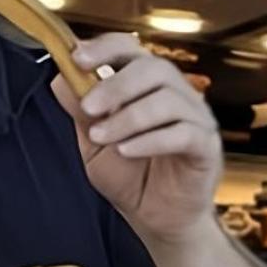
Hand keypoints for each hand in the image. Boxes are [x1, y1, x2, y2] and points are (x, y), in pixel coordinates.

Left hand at [53, 34, 221, 243]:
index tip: (77, 58)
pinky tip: (127, 151)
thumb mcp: (94, 143)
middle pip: (154, 68)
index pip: (132, 49)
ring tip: (103, 138)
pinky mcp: (206, 146)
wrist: (155, 219)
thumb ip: (81, 112)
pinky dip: (150, 140)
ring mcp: (196, 119)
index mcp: (148, 86)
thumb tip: (60, 79)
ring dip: (128, 117)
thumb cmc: (131, 177)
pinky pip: (183, 132)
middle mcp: (177, 94)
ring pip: (168, 99)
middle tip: (89, 108)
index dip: (106, 48)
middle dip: (116, 86)